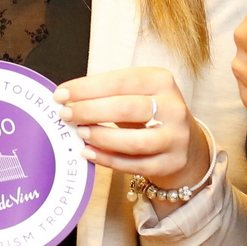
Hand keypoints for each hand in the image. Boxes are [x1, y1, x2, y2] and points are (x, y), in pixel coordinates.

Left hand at [55, 67, 210, 194]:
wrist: (185, 143)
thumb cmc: (149, 113)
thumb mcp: (137, 94)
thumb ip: (107, 94)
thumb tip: (67, 99)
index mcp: (161, 80)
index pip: (120, 81)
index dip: (87, 88)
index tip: (61, 94)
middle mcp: (173, 107)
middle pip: (126, 108)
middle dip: (90, 111)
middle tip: (66, 115)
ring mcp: (175, 138)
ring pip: (134, 141)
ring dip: (101, 137)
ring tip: (79, 133)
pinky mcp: (171, 163)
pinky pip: (136, 165)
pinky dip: (109, 160)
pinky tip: (89, 153)